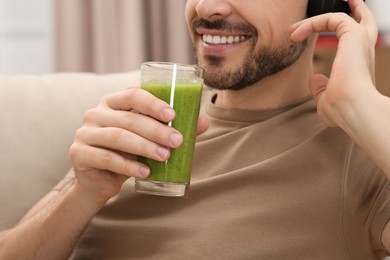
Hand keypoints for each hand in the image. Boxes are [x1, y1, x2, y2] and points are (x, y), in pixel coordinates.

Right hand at [69, 88, 208, 203]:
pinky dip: (128, 166)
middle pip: (129, 118)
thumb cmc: (128, 153)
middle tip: (177, 141)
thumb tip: (204, 122)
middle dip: (156, 130)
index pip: (132, 95)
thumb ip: (171, 128)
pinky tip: (145, 173)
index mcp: (113, 102)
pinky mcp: (79, 153)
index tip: (172, 115)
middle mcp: (96, 113)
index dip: (153, 103)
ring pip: (118, 137)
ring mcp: (85, 133)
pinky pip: (106, 158)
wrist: (99, 179)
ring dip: (145, 147)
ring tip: (165, 157)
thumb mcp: (148, 139)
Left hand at [290, 0, 377, 127]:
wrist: (354, 108)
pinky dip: (313, 22)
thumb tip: (314, 78)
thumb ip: (320, 88)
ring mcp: (360, 41)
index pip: (355, 42)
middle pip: (364, 20)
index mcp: (360, 65)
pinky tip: (297, 33)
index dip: (340, 33)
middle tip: (346, 1)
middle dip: (354, 9)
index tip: (318, 35)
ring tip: (296, 27)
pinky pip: (332, 18)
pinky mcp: (353, 35)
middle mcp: (364, 50)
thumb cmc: (343, 109)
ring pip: (343, 16)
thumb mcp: (326, 99)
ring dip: (316, 19)